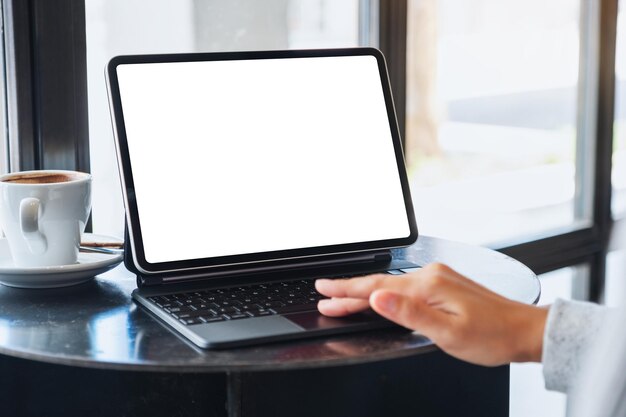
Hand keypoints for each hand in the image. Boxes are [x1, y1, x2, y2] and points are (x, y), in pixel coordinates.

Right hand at [315, 263, 546, 365]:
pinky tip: (379, 296)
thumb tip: (378, 298)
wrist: (524, 330)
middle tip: (325, 296)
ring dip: (366, 292)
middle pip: (380, 284)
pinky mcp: (443, 283)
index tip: (324, 291)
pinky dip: (386, 292)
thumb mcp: (448, 333)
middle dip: (349, 291)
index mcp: (428, 286)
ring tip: (344, 298)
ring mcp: (438, 277)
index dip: (347, 291)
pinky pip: (405, 285)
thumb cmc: (492, 335)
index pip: (376, 288)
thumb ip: (409, 314)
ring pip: (391, 284)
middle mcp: (431, 275)